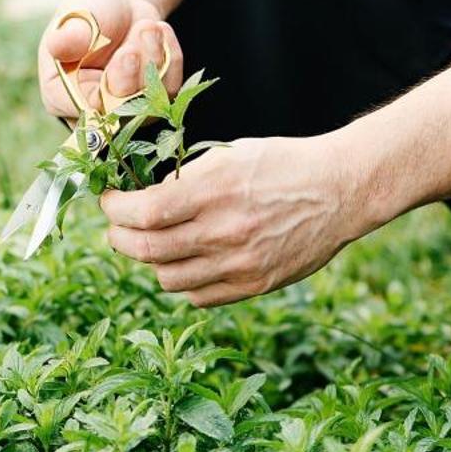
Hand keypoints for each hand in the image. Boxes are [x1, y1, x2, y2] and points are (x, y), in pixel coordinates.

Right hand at [37, 0, 180, 119]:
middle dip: (136, 70)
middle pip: (122, 113)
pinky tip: (160, 33)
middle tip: (143, 31)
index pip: (85, 113)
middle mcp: (92, 111)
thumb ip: (69, 37)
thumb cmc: (88, 12)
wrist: (116, 5)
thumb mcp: (76, 20)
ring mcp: (125, 110)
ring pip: (150, 102)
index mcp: (60, 96)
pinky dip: (170, 57)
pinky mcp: (152, 100)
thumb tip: (58, 45)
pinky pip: (170, 89)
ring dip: (154, 58)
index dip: (110, 90)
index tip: (127, 54)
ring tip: (147, 26)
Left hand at [97, 134, 378, 306]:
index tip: (110, 201)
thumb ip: (186, 179)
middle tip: (117, 227)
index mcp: (213, 191)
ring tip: (153, 244)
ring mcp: (239, 264)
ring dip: (150, 262)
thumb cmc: (283, 163)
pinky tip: (187, 261)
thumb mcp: (229, 155)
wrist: (341, 189)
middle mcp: (223, 231)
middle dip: (119, 238)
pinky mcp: (254, 285)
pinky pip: (198, 296)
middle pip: (146, 250)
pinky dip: (182, 282)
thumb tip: (141, 195)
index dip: (114, 210)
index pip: (142, 213)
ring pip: (166, 279)